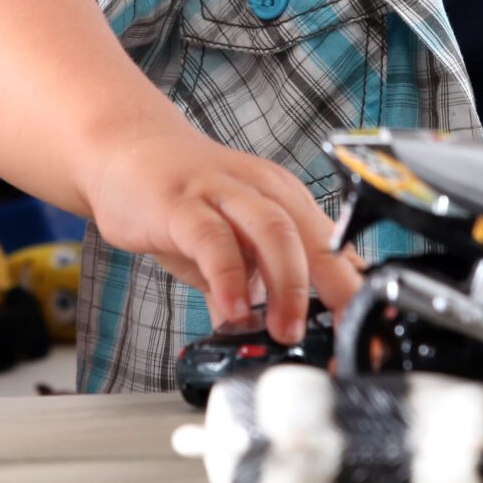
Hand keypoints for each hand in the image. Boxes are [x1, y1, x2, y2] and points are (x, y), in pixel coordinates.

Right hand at [76, 113, 359, 343]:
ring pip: (273, 231)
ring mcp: (220, 193)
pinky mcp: (179, 202)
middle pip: (314, 236)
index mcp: (282, 200)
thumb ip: (248, 286)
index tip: (362, 335)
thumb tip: (264, 333)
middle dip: (336, 290)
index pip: (333, 248)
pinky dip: (228, 275)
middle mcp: (260, 191)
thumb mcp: (225, 244)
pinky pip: (211, 238)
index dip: (353, 293)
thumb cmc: (178, 196)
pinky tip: (232, 307)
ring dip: (288, 285)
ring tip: (286, 330)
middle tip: (341, 336)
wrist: (121, 146)